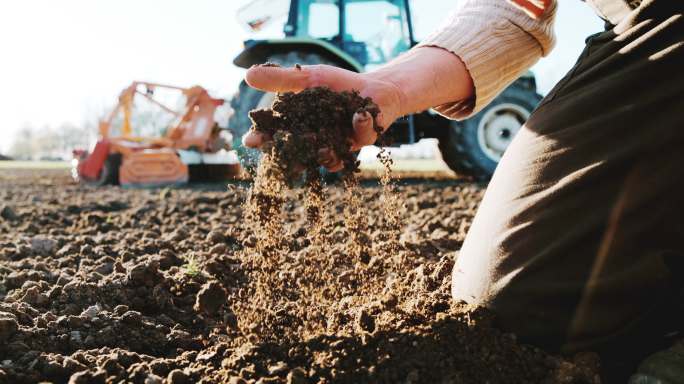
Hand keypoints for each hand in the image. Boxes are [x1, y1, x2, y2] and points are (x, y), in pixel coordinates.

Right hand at [242, 64, 405, 170]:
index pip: (275, 135)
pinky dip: (360, 125)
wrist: (374, 88)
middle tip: (281, 156)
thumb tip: (247, 75)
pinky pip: (360, 137)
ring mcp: (339, 145)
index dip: (262, 139)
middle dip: (288, 156)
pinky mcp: (362, 141)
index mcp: (300, 126)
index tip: (251, 140)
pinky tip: (360, 114)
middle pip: (298, 154)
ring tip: (320, 146)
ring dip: (324, 153)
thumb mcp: (308, 77)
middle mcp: (316, 142)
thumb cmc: (338, 84)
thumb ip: (281, 79)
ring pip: (328, 159)